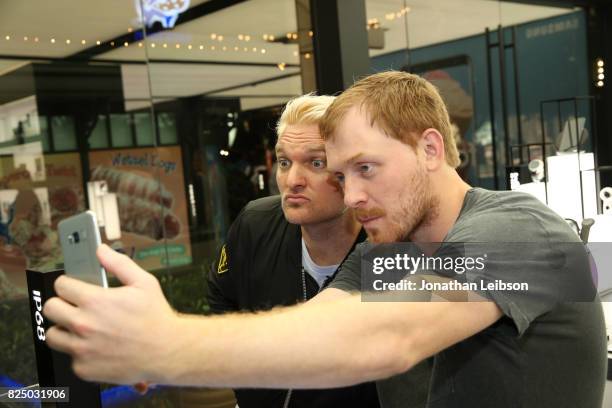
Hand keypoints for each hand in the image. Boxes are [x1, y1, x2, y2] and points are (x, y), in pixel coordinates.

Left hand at [43, 244, 177, 383]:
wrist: (167, 351)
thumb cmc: (157, 317)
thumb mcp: (144, 283)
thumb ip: (119, 263)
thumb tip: (101, 250)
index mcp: (95, 301)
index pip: (61, 286)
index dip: (69, 284)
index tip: (74, 288)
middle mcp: (83, 325)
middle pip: (51, 309)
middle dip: (62, 304)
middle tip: (76, 307)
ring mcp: (81, 349)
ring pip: (53, 335)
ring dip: (65, 329)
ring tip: (82, 328)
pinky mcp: (83, 368)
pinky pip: (70, 357)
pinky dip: (80, 352)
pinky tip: (97, 347)